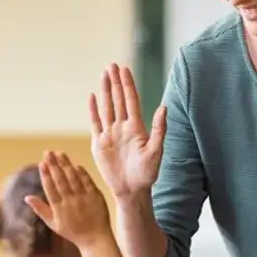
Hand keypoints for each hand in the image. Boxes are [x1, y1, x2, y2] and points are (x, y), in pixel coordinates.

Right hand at [25, 151, 111, 249]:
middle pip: (61, 180)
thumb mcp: (53, 224)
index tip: (42, 163)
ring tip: (60, 153)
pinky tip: (75, 165)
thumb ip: (40, 209)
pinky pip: (87, 182)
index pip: (50, 189)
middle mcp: (71, 202)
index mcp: (59, 209)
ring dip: (66, 164)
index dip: (46, 175)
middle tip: (48, 152)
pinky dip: (81, 173)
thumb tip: (26, 197)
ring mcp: (84, 198)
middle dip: (53, 164)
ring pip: (73, 178)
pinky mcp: (95, 196)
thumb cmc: (72, 231)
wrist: (95, 239)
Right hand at [89, 63, 166, 198]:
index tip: (124, 68)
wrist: (132, 191)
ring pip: (107, 107)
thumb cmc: (147, 174)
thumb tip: (164, 107)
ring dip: (105, 91)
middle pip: (118, 99)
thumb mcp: (156, 151)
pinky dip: (93, 110)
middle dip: (115, 82)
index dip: (128, 84)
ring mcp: (110, 134)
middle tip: (112, 65)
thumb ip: (159, 129)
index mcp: (136, 128)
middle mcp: (123, 127)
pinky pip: (95, 123)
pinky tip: (92, 97)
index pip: (131, 100)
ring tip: (104, 75)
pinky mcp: (100, 143)